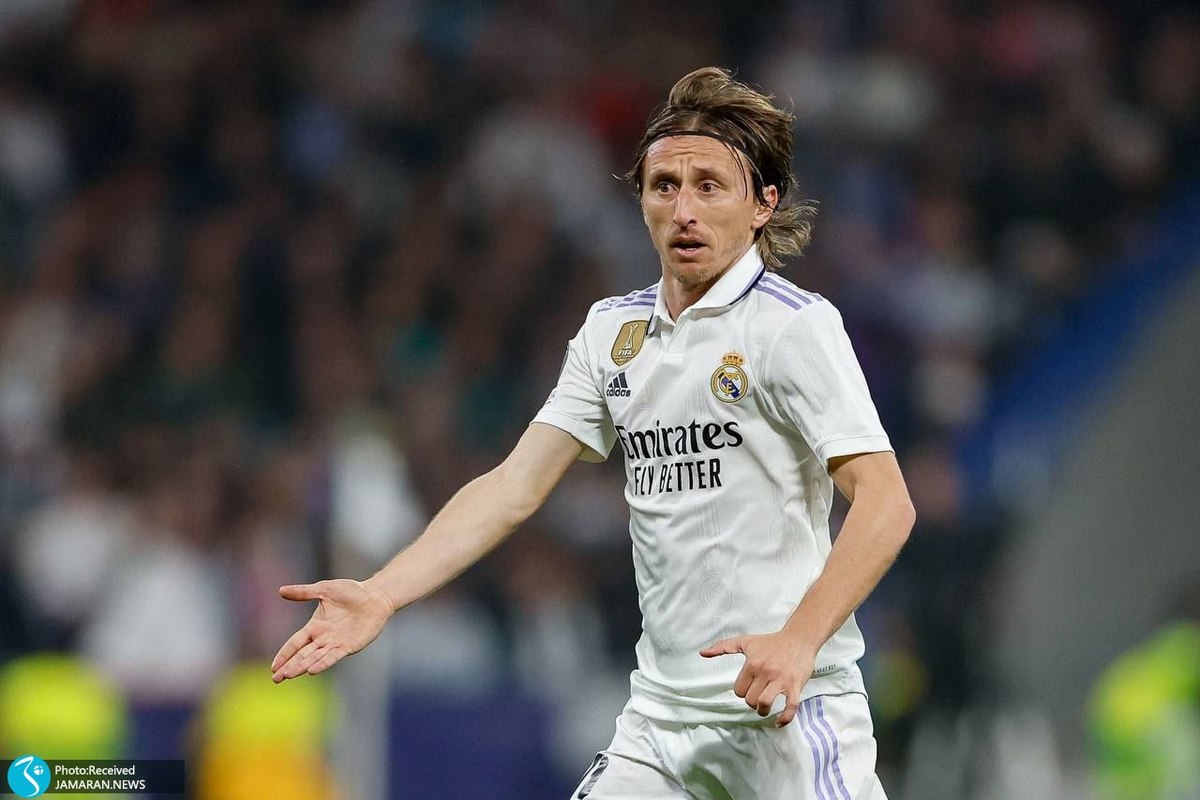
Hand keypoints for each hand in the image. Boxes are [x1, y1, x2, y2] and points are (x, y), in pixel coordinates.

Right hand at [271, 579, 393, 682]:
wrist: (375, 596)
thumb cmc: (351, 591)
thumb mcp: (324, 590)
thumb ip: (304, 592)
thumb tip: (281, 591)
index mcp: (315, 627)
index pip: (295, 643)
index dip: (284, 654)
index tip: (273, 667)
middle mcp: (323, 638)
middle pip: (302, 655)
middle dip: (289, 666)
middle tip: (276, 679)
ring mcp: (335, 644)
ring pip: (315, 658)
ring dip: (302, 667)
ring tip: (289, 675)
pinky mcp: (349, 646)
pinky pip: (333, 657)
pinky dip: (322, 663)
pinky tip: (312, 671)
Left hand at [700, 631, 816, 726]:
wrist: (798, 638)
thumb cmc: (771, 641)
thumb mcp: (746, 642)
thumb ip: (723, 647)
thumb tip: (703, 653)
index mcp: (753, 664)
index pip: (739, 690)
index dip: (741, 692)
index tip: (748, 688)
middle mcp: (766, 672)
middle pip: (750, 699)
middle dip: (751, 701)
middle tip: (756, 697)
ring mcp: (781, 680)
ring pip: (765, 703)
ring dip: (762, 710)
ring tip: (763, 708)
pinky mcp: (795, 686)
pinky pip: (790, 707)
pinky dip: (784, 718)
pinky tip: (778, 723)